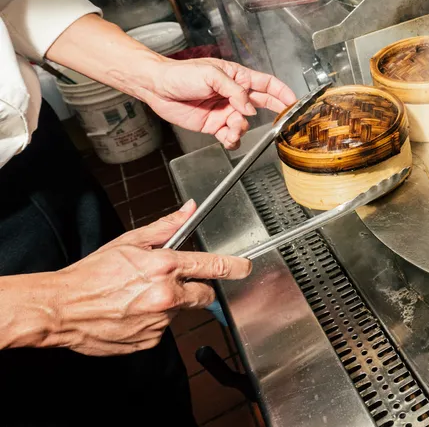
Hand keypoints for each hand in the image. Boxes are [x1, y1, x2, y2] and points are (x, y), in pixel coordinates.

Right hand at [49, 201, 251, 355]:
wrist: (61, 309)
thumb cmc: (92, 274)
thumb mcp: (130, 242)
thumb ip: (166, 227)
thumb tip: (189, 209)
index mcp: (164, 267)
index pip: (212, 266)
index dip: (233, 267)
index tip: (244, 268)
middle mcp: (166, 296)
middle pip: (205, 295)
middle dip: (197, 289)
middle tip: (172, 283)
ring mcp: (158, 322)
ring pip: (180, 312)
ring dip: (169, 305)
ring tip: (138, 297)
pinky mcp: (149, 341)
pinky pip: (161, 329)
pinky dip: (152, 321)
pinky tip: (132, 312)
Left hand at [138, 58, 295, 148]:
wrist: (158, 88)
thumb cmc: (181, 74)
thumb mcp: (211, 75)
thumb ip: (234, 91)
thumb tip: (249, 108)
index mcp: (237, 78)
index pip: (266, 84)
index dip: (281, 92)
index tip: (293, 100)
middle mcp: (234, 95)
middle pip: (262, 104)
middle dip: (273, 113)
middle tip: (280, 122)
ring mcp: (225, 111)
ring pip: (244, 124)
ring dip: (241, 128)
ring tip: (230, 127)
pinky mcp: (214, 125)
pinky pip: (230, 136)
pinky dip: (232, 141)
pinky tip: (228, 139)